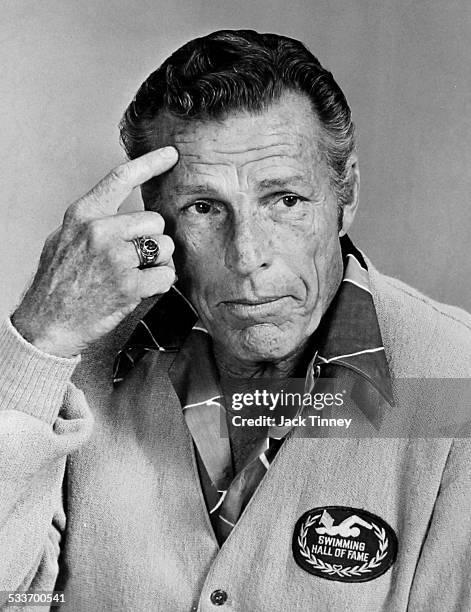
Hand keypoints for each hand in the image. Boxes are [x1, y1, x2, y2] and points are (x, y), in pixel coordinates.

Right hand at [12, 147, 178, 357]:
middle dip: (153, 240)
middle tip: (137, 257)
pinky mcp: (129, 284)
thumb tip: (118, 211)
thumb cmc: (56, 285)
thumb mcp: (64, 239)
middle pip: (155, 220)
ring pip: (164, 247)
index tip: (171, 155)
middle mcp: (99, 231)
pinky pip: (166, 275)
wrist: (47, 324)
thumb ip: (92, 222)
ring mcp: (114, 257)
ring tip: (135, 273)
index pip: (121, 178)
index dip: (150, 163)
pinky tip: (142, 288)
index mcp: (83, 215)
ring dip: (158, 262)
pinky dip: (160, 283)